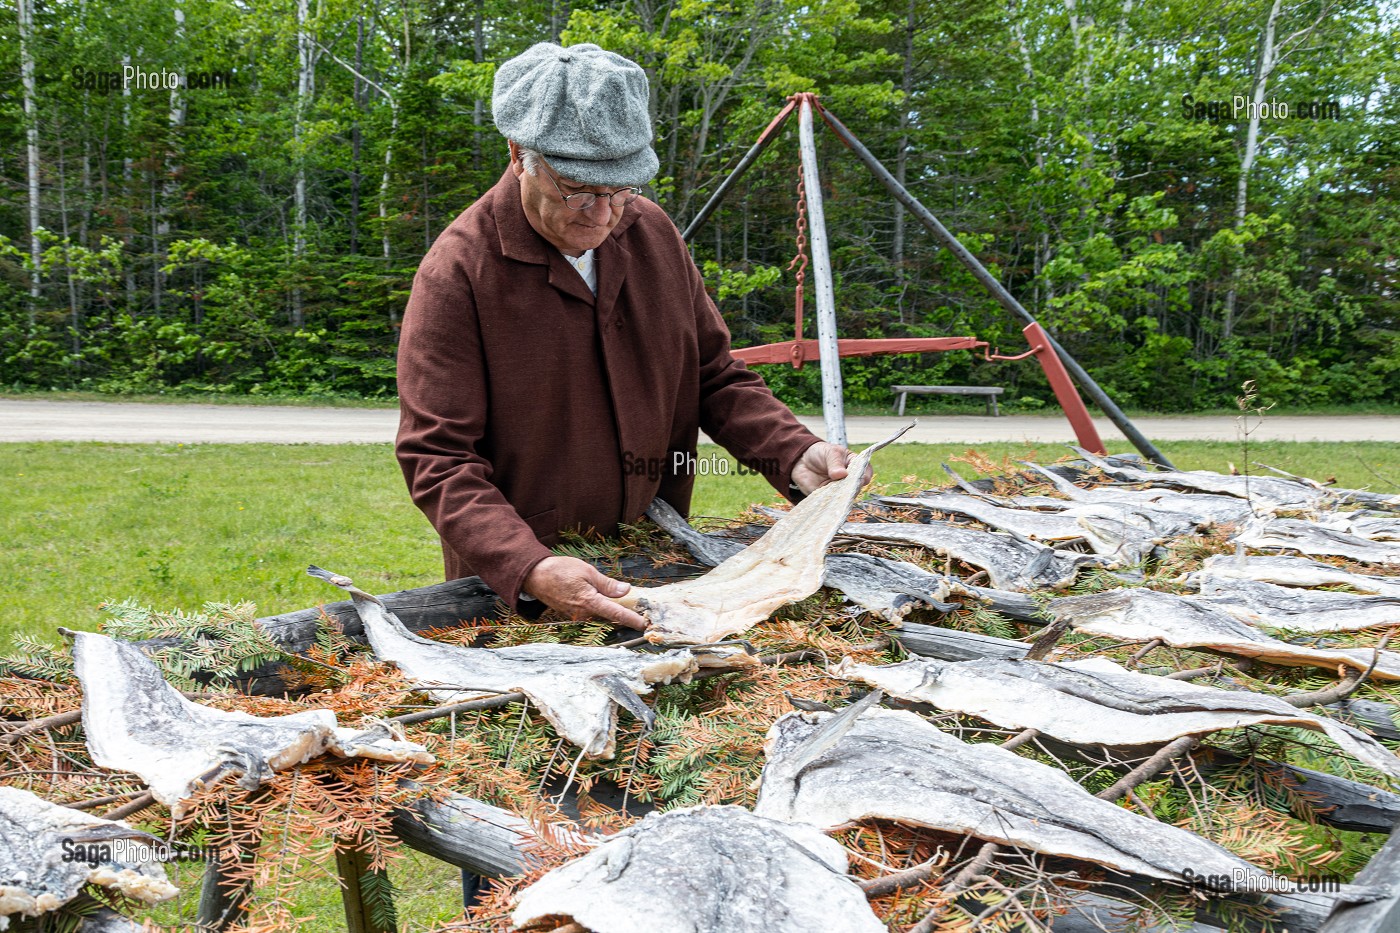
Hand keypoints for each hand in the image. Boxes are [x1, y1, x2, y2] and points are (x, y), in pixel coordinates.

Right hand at [522, 555, 648, 630]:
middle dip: (624, 614)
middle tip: (640, 609)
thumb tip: (625, 590)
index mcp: (589, 602)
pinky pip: (591, 613)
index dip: (631, 619)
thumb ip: (607, 584)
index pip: (616, 614)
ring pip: (601, 616)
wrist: (535, 576)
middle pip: (610, 617)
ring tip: (624, 603)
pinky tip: (603, 599)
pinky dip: (600, 609)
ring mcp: (577, 616)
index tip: (644, 624)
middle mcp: (583, 614)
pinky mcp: (572, 615)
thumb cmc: (560, 570)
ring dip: (612, 611)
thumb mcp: (587, 572)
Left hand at [790, 441, 872, 494]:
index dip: (864, 476)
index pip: (865, 472)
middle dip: (851, 489)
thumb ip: (835, 463)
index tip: (859, 479)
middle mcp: (850, 480)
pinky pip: (832, 502)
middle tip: (844, 488)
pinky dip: (830, 503)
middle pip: (856, 487)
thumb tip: (842, 474)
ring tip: (834, 494)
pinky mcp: (829, 497)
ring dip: (841, 497)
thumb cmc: (821, 453)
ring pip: (845, 497)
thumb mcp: (830, 453)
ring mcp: (840, 490)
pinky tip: (827, 501)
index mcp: (855, 465)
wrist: (802, 461)